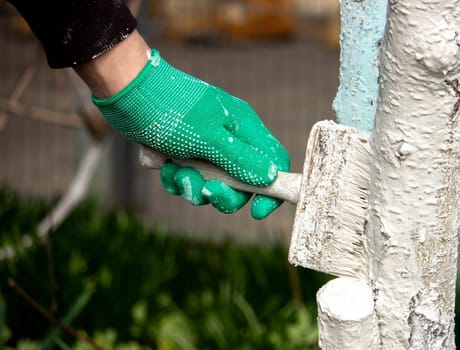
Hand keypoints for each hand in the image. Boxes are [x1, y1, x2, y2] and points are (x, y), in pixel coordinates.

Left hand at [92, 49, 289, 218]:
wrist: (126, 90)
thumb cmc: (171, 109)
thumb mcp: (209, 138)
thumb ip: (241, 160)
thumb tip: (271, 177)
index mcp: (244, 128)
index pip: (274, 162)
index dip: (272, 189)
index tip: (256, 210)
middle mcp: (229, 138)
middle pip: (242, 182)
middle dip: (222, 194)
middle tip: (205, 192)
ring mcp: (205, 146)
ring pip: (211, 184)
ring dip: (191, 185)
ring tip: (174, 170)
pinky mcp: (183, 151)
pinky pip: (187, 178)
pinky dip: (174, 176)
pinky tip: (161, 162)